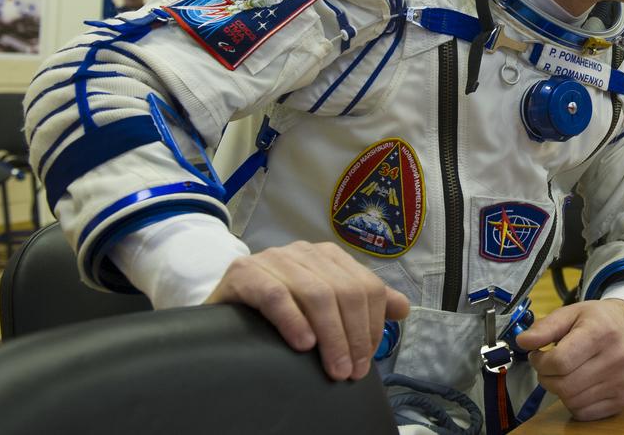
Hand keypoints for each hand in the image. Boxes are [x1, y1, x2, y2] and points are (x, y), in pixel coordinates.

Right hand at [204, 241, 410, 381]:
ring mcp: (273, 258)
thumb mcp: (322, 305)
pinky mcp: (244, 272)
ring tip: (334, 368)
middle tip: (350, 372)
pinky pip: (275, 295)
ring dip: (330, 336)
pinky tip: (303, 344)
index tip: (366, 359)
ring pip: (316, 294)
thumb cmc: (275, 311)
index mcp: (328, 257)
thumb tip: (404, 309)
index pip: (366, 287)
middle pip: (345, 292)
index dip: (371, 325)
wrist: (220, 307)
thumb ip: (363, 304)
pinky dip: (293, 320)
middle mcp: (304, 252)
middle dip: (353, 336)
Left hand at [515, 299, 623, 420]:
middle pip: (564, 385)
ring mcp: (622, 381)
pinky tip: (580, 384)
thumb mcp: (570, 313)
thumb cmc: (597, 321)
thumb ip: (545, 327)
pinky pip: (585, 413)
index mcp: (600, 333)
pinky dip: (575, 402)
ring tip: (567, 373)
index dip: (540, 362)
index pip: (560, 361)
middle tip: (549, 366)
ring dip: (560, 391)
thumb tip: (523, 342)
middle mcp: (616, 358)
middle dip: (547, 378)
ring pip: (572, 402)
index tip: (538, 355)